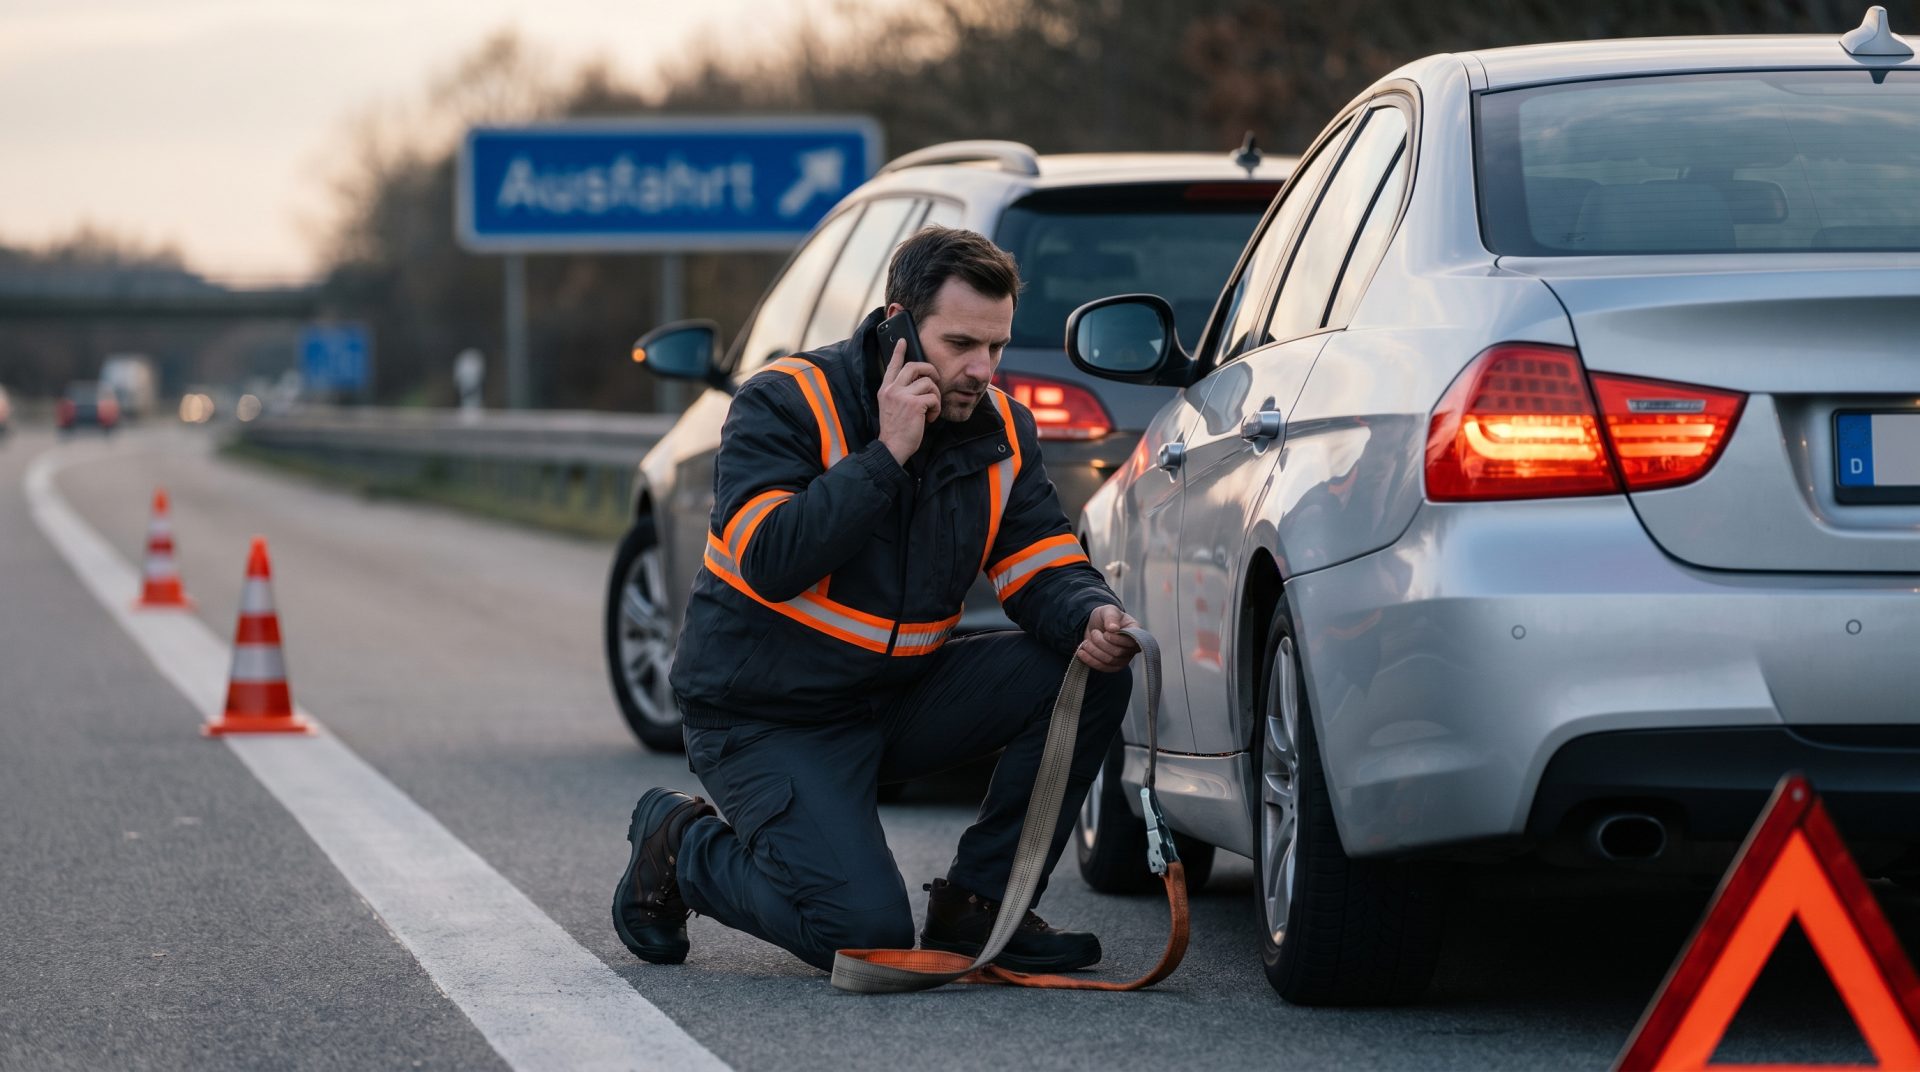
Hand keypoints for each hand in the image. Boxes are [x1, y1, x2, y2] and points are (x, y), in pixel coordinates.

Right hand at [877, 340, 940, 464]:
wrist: (892, 448)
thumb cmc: (895, 430)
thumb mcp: (891, 407)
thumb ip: (899, 393)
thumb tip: (918, 382)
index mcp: (885, 389)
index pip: (892, 365)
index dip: (898, 352)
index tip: (903, 341)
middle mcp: (892, 389)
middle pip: (914, 366)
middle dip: (930, 370)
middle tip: (936, 380)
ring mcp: (902, 396)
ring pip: (928, 383)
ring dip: (935, 396)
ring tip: (931, 410)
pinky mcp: (914, 404)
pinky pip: (933, 398)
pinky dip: (936, 409)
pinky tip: (930, 418)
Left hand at [1076, 605, 1140, 671]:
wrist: (1096, 626)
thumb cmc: (1105, 616)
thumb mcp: (1108, 610)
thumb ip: (1111, 617)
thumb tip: (1114, 628)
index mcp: (1135, 631)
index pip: (1131, 642)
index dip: (1116, 639)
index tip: (1105, 632)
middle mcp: (1132, 647)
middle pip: (1118, 652)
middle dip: (1101, 643)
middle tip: (1094, 633)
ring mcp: (1124, 658)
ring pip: (1109, 661)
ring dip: (1094, 651)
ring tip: (1086, 642)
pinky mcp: (1113, 666)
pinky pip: (1103, 668)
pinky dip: (1090, 660)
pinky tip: (1081, 652)